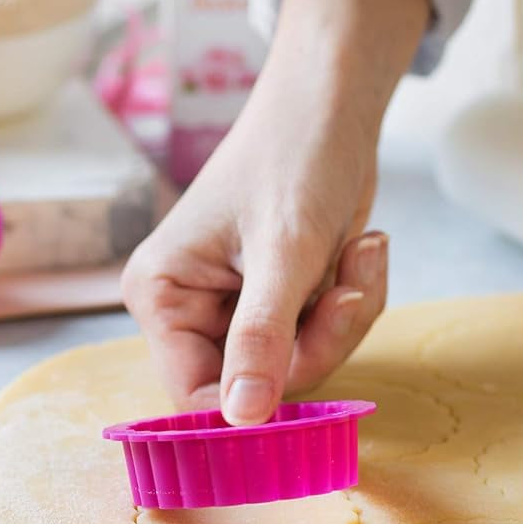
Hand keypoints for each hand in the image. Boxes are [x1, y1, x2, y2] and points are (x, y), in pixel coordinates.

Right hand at [122, 0, 428, 424]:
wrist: (333, 104)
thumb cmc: (296, 157)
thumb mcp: (284, 251)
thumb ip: (262, 337)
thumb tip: (242, 419)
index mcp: (161, 294)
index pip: (195, 392)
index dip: (254, 403)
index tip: (311, 386)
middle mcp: (189, 307)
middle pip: (258, 384)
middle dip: (321, 338)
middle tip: (353, 285)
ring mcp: (235, 306)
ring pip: (299, 363)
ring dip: (346, 315)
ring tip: (361, 252)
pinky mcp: (278, 299)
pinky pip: (321, 336)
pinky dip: (353, 299)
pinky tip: (361, 250)